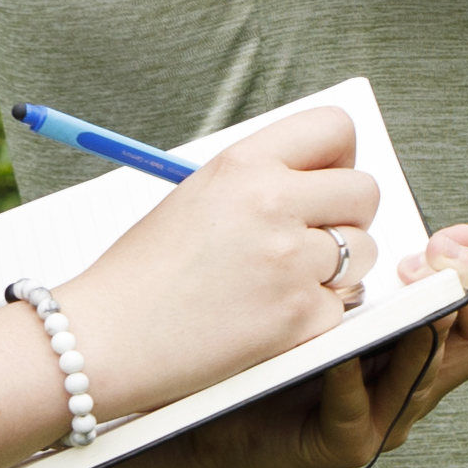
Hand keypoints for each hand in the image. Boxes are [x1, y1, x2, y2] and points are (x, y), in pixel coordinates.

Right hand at [51, 101, 390, 423]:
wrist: (102, 339)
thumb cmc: (142, 273)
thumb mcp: (197, 198)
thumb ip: (262, 181)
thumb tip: (323, 180)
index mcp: (244, 164)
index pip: (335, 128)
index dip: (341, 156)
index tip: (327, 181)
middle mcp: (273, 203)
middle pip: (365, 192)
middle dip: (348, 217)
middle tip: (313, 240)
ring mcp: (290, 261)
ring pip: (364, 252)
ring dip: (338, 270)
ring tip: (283, 282)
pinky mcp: (299, 315)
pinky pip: (342, 307)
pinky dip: (313, 318)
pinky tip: (267, 320)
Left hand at [171, 225, 467, 467]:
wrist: (186, 394)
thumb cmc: (246, 329)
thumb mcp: (311, 274)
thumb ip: (360, 242)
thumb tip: (425, 210)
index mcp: (415, 332)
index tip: (448, 238)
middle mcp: (412, 374)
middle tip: (434, 258)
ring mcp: (382, 413)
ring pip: (431, 373)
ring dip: (422, 329)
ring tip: (403, 288)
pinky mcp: (340, 442)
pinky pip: (361, 411)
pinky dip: (351, 378)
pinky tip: (334, 352)